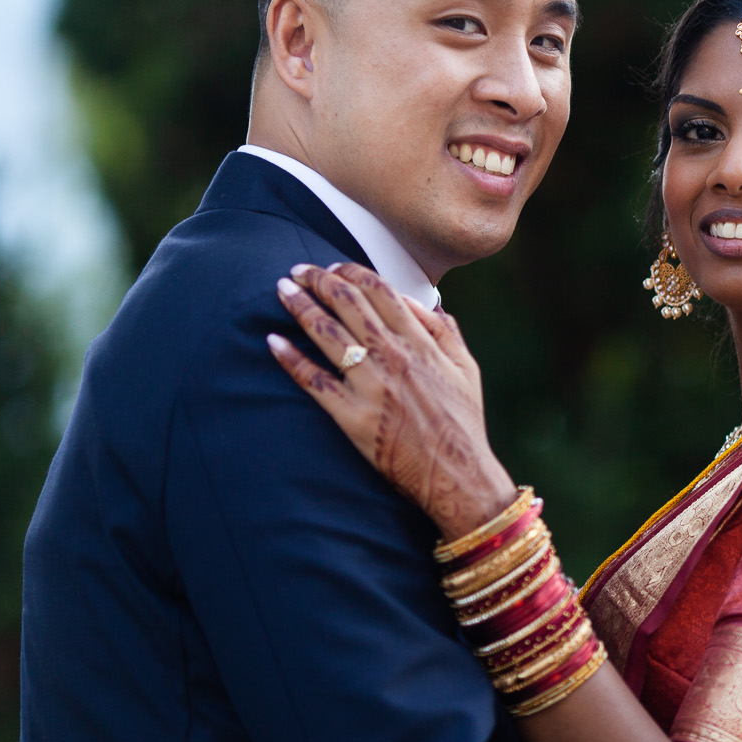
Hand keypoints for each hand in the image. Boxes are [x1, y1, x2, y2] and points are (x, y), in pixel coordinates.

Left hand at [267, 262, 516, 538]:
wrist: (457, 474)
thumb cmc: (464, 423)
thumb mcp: (467, 370)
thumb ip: (447, 333)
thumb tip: (431, 304)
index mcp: (421, 342)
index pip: (380, 291)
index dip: (351, 272)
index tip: (333, 267)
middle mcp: (394, 357)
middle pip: (348, 304)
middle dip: (319, 280)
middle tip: (297, 271)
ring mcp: (372, 386)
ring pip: (328, 334)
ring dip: (300, 307)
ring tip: (282, 291)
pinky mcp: (353, 417)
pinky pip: (315, 382)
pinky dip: (291, 359)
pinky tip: (273, 342)